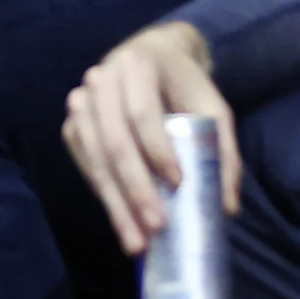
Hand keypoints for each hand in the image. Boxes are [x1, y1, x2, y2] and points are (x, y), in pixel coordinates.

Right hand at [62, 20, 239, 255]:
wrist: (150, 56)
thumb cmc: (184, 85)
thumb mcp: (212, 107)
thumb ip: (223, 152)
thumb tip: (227, 208)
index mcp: (137, 65)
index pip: (143, 114)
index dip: (158, 151)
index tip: (179, 184)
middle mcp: (101, 81)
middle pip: (114, 142)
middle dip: (135, 190)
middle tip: (156, 227)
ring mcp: (81, 104)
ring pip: (95, 160)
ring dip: (116, 204)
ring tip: (136, 241)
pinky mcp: (72, 127)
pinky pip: (85, 165)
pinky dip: (104, 195)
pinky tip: (122, 220)